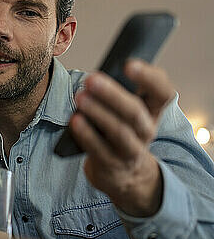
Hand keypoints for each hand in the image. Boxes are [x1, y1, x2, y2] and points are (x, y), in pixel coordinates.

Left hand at [69, 59, 175, 216]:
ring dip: (98, 112)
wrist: (123, 174)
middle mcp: (146, 130)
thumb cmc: (121, 130)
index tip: (128, 64)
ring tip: (80, 97)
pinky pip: (99, 149)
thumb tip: (98, 74)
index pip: (162, 92)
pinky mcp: (111, 164)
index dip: (149, 78)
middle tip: (91, 79)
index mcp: (153, 111)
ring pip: (118, 131)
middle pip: (135, 111)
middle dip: (112, 94)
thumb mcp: (128, 110)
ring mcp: (130, 150)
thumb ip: (120, 90)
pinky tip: (75, 120)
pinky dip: (86, 134)